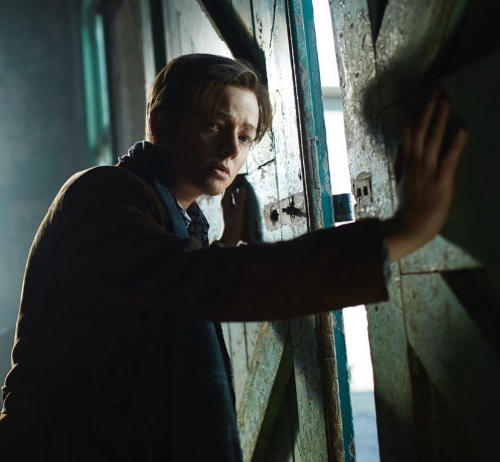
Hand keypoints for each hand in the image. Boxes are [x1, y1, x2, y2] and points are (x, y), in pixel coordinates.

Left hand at [219, 177, 246, 246]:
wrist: (229, 238)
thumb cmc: (234, 227)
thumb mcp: (238, 213)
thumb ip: (240, 201)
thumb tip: (243, 189)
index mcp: (225, 201)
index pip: (230, 186)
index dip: (236, 179)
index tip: (244, 173)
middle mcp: (225, 202)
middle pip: (230, 188)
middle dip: (237, 181)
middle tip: (245, 175)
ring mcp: (227, 205)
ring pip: (232, 192)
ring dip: (237, 186)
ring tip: (245, 181)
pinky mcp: (230, 209)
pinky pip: (234, 197)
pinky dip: (238, 192)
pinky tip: (243, 192)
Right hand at [383, 91, 467, 261]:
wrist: (412, 226)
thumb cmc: (407, 207)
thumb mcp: (399, 183)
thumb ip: (401, 165)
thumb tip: (402, 149)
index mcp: (405, 163)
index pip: (408, 135)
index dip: (414, 116)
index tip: (420, 101)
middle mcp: (415, 163)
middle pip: (420, 131)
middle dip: (427, 110)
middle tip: (435, 92)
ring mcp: (428, 170)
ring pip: (433, 138)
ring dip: (439, 118)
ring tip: (445, 101)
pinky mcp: (442, 179)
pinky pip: (449, 156)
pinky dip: (456, 141)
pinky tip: (461, 127)